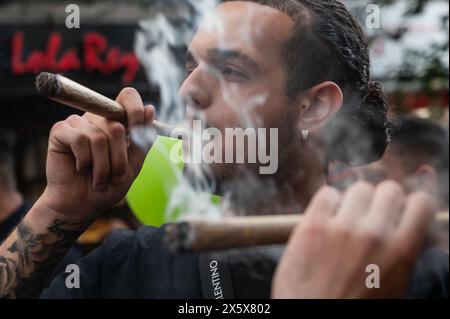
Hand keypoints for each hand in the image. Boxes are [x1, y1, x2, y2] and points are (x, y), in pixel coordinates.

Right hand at [40, 88, 154, 220]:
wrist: (83, 204)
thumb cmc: (109, 184)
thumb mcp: (134, 162)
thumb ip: (144, 138)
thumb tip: (150, 108)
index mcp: (117, 121)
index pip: (128, 97)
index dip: (136, 110)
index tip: (138, 131)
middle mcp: (97, 117)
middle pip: (116, 126)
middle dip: (119, 158)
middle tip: (114, 176)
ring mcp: (78, 122)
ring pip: (99, 137)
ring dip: (102, 166)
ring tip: (98, 178)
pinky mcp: (60, 131)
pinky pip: (79, 140)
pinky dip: (84, 161)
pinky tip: (81, 168)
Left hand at [272, 181, 436, 298]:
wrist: (314, 318)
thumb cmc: (355, 305)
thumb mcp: (394, 285)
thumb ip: (404, 253)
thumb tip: (411, 227)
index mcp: (401, 251)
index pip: (422, 203)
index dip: (412, 205)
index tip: (402, 210)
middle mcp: (374, 234)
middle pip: (389, 189)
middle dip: (382, 201)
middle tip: (371, 216)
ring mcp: (342, 228)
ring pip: (358, 188)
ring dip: (355, 201)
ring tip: (346, 220)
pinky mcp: (313, 225)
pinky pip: (327, 193)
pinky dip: (328, 203)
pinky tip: (326, 219)